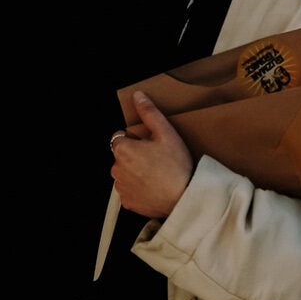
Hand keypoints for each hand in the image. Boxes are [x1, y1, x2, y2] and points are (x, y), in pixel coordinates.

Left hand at [110, 90, 192, 216]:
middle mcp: (117, 169)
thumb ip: (149, 113)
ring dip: (136, 172)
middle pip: (122, 156)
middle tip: (157, 160)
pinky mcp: (127, 202)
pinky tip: (153, 187)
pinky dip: (138, 189)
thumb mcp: (166, 133)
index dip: (136, 140)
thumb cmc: (175, 167)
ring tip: (156, 174)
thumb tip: (138, 97)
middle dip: (135, 156)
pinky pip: (130, 191)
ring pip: (125, 173)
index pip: (121, 137)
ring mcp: (121, 187)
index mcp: (123, 150)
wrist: (183, 198)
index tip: (150, 146)